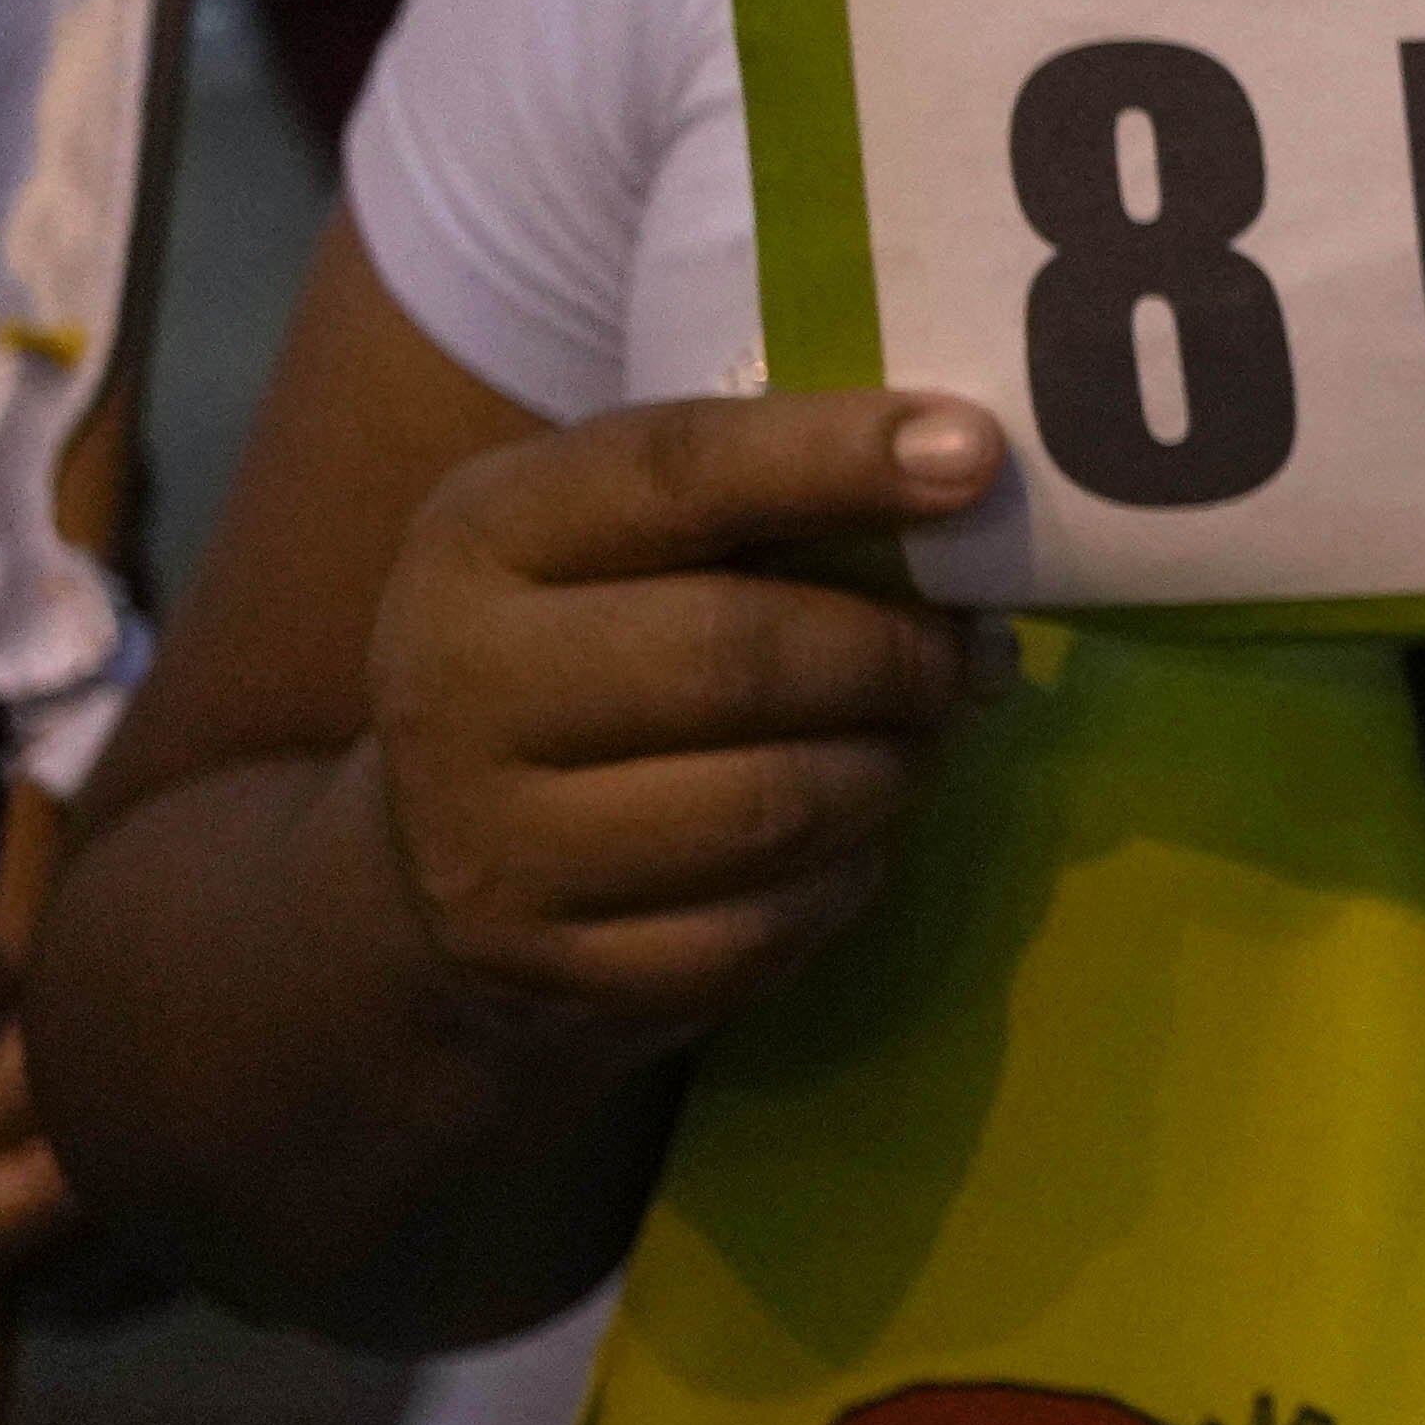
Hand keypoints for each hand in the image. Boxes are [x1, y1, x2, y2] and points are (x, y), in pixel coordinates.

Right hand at [352, 389, 1009, 1049]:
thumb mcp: (633, 542)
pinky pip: (764, 926)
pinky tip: (849, 840)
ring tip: (915, 740)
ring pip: (769, 805)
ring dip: (890, 770)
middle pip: (737, 656)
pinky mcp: (554, 967)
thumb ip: (775, 499)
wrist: (446, 855)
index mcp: (482, 535)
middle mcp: (457, 683)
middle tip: (970, 656)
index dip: (834, 459)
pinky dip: (844, 878)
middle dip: (892, 655)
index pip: (674, 473)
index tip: (978, 457)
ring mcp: (492, 843)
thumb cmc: (592, 650)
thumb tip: (969, 478)